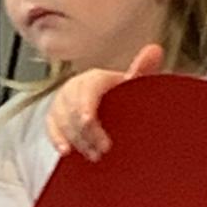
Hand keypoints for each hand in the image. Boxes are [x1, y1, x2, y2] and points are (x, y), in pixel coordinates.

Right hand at [46, 43, 163, 160]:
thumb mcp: (133, 85)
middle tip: (102, 150)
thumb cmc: (122, 97)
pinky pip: (51, 126)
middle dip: (85, 130)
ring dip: (77, 139)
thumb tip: (155, 49)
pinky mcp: (55, 116)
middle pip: (72, 106)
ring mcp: (63, 102)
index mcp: (95, 78)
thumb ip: (142, 69)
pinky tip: (66, 152)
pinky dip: (57, 138)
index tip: (89, 122)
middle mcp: (75, 87)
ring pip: (62, 118)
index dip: (85, 106)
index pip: (87, 89)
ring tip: (94, 156)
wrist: (109, 107)